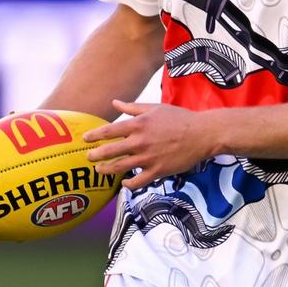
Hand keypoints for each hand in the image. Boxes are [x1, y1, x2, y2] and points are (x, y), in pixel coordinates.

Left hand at [83, 100, 215, 189]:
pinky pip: (137, 182)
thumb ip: (132, 108)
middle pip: (110, 152)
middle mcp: (140, 142)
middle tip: (88, 158)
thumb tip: (115, 102)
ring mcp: (148, 158)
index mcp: (139, 124)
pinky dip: (128, 184)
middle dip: (95, 156)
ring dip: (106, 170)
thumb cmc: (179, 118)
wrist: (202, 134)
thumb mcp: (155, 108)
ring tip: (100, 170)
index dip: (94, 136)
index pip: (109, 131)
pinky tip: (124, 182)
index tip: (85, 139)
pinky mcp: (158, 171)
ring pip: (120, 168)